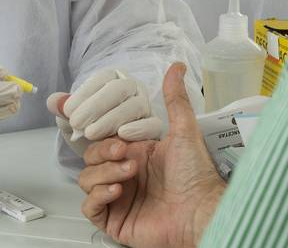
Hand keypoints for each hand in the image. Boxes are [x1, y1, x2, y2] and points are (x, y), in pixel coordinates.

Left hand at [46, 69, 163, 156]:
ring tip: (91, 134)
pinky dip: (139, 128)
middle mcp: (132, 88)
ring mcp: (145, 106)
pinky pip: (153, 124)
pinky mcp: (154, 125)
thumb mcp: (73, 116)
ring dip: (111, 119)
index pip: (102, 78)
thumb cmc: (90, 125)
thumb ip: (63, 107)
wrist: (105, 150)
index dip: (84, 93)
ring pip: (134, 107)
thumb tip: (54, 102)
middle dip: (96, 106)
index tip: (67, 111)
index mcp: (114, 78)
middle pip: (119, 89)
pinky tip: (122, 134)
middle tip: (76, 123)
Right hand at [79, 64, 225, 247]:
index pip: (104, 139)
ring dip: (104, 173)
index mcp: (137, 153)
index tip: (102, 127)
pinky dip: (98, 196)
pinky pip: (90, 207)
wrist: (201, 213)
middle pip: (91, 158)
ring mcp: (118, 198)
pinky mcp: (114, 219)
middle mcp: (125, 175)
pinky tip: (117, 192)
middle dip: (104, 153)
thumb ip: (175, 99)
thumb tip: (177, 68)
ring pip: (87, 180)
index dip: (100, 133)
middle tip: (124, 153)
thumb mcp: (184, 131)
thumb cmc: (196, 177)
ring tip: (128, 174)